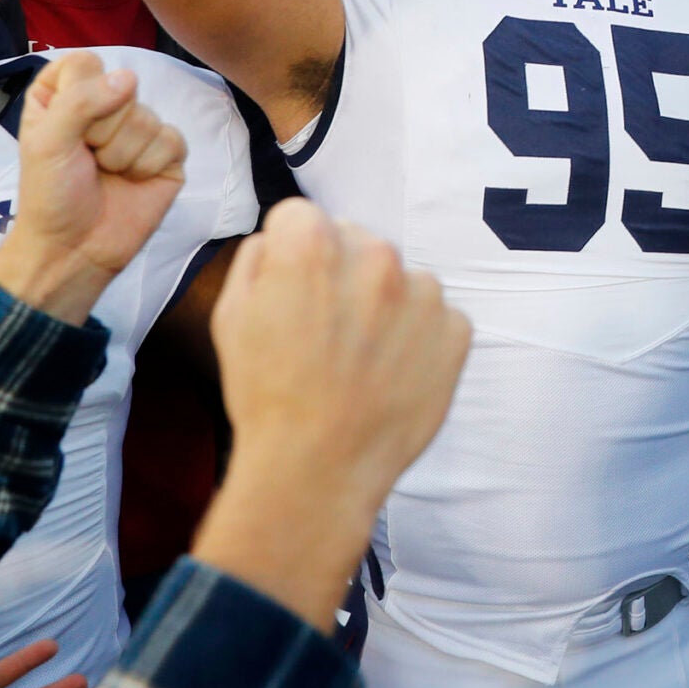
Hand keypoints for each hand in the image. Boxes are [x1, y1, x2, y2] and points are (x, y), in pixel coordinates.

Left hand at [0, 53, 189, 325]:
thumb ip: (81, 102)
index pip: (85, 63)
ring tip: (106, 175)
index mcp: (64, 95)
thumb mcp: (47, 142)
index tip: (65, 127)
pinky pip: (171, 140)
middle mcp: (103, 106)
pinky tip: (132, 181)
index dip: (79, 94)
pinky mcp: (167, 154)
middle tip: (86, 158)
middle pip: (122, 87)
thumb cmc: (51, 195)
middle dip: (102, 130)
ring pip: (147, 116)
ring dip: (122, 155)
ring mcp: (139, 129)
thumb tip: (128, 78)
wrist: (74, 250)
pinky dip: (148, 166)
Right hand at [194, 202, 469, 628]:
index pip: (302, 217)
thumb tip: (280, 239)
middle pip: (357, 242)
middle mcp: (375, 256)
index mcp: (312, 245)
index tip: (291, 290)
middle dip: (341, 274)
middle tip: (326, 332)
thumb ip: (257, 259)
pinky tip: (390, 374)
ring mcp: (423, 293)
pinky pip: (436, 317)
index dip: (291, 254)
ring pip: (401, 280)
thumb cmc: (266, 396)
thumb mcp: (232, 318)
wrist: (317, 470)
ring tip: (359, 359)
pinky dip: (419, 339)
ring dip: (385, 305)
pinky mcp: (456, 330)